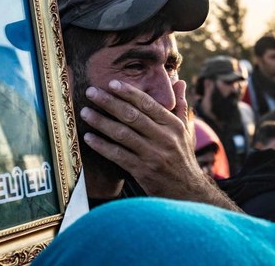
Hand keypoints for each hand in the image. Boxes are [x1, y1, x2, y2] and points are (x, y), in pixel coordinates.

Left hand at [80, 79, 239, 210]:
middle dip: (109, 102)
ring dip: (101, 122)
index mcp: (173, 125)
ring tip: (85, 112)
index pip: (148, 103)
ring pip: (122, 134)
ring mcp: (153, 155)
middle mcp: (164, 138)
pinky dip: (102, 146)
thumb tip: (179, 82)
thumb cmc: (182, 158)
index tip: (111, 83)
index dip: (128, 92)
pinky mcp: (143, 171)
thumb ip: (180, 106)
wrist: (189, 193)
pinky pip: (118, 155)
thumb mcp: (185, 131)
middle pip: (132, 115)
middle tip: (91, 92)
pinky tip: (89, 138)